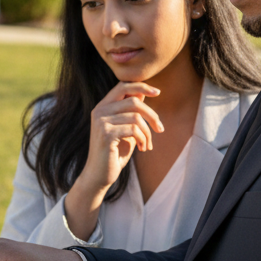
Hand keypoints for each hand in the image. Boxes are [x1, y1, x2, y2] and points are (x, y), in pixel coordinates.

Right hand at [65, 82, 163, 238]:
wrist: (99, 175)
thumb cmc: (115, 152)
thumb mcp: (125, 128)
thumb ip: (131, 111)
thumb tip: (143, 92)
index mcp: (103, 106)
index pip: (123, 85)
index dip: (142, 86)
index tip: (158, 92)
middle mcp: (100, 110)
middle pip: (134, 101)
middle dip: (152, 115)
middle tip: (160, 129)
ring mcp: (101, 122)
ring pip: (136, 117)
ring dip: (148, 132)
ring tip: (148, 144)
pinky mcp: (106, 134)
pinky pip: (133, 129)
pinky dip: (143, 139)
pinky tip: (143, 148)